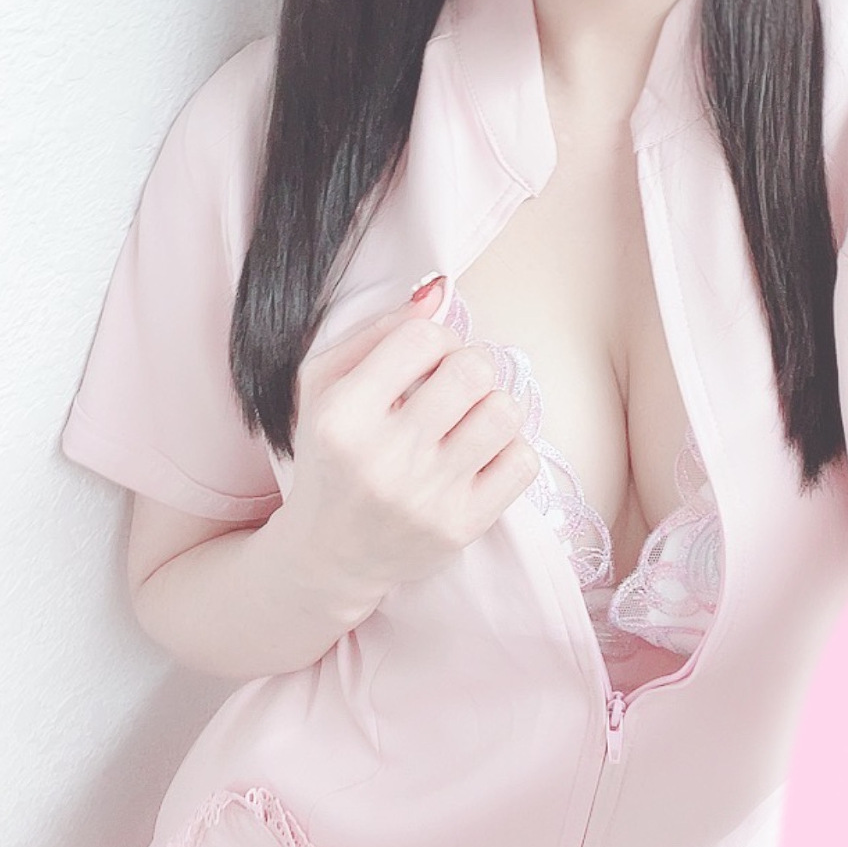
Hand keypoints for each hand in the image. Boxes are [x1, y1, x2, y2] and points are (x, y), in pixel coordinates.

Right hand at [280, 278, 539, 601]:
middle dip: (470, 365)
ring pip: (504, 413)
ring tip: (469, 419)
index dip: (437, 337)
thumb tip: (437, 293)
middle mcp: (383, 457)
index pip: (422, 338)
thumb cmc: (330, 455)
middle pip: (472, 370)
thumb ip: (377, 332)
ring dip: (492, 406)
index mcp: (342, 415)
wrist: (329, 553)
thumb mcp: (324, 385)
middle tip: (455, 386)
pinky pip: (523, 462)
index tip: (428, 358)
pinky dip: (509, 449)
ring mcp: (425, 497)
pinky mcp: (461, 527)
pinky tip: (480, 455)